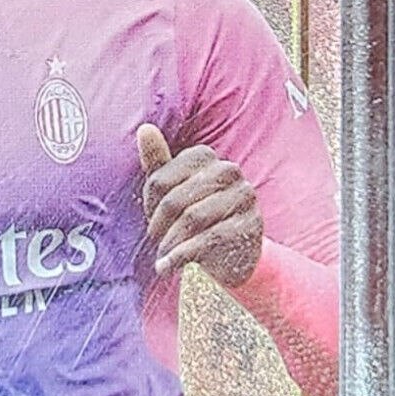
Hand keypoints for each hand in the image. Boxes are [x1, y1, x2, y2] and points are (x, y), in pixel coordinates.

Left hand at [136, 124, 262, 287]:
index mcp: (205, 157)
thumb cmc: (196, 216)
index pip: (160, 179)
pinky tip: (169, 266)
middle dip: (159, 225)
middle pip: (175, 199)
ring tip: (162, 257)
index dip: (150, 204)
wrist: (234, 254)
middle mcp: (228, 171)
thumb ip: (158, 162)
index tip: (151, 219)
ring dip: (170, 243)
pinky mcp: (250, 226)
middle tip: (156, 241)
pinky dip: (182, 256)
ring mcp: (243, 197)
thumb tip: (144, 129)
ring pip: (192, 219)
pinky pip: (208, 240)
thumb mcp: (173, 191)